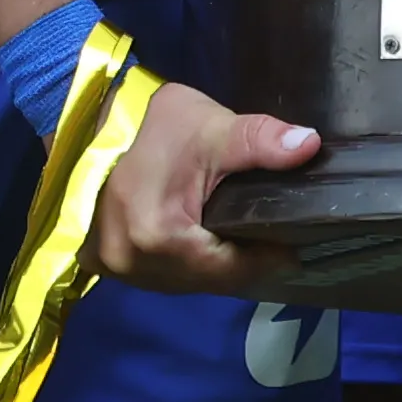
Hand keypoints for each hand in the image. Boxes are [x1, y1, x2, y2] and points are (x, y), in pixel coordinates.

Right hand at [88, 76, 315, 295]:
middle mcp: (133, 265)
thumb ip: (260, 140)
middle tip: (271, 237)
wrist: (92, 121)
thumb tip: (309, 146)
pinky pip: (165, 273)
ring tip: (242, 239)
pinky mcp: (107, 264)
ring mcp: (116, 269)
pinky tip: (205, 240)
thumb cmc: (151, 125)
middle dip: (242, 261)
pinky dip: (188, 261)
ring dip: (214, 265)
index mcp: (158, 238)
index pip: (232, 268)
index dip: (267, 256)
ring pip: (187, 280)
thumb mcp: (210, 126)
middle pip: (210, 279)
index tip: (293, 242)